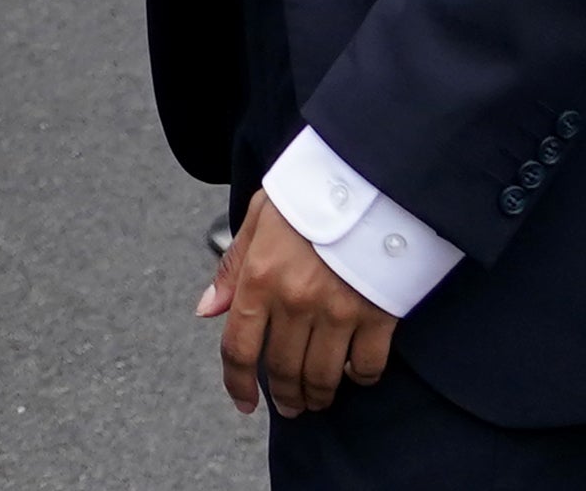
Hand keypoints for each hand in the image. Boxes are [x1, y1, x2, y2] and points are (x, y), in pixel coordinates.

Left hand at [203, 190, 396, 415]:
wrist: (371, 177)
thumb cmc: (310, 195)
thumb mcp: (260, 217)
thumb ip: (232, 268)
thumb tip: (207, 310)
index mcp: (260, 277)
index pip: (238, 347)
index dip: (237, 383)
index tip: (243, 403)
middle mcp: (295, 301)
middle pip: (282, 369)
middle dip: (284, 397)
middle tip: (289, 407)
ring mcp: (338, 311)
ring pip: (323, 376)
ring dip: (318, 396)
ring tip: (317, 401)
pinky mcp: (379, 314)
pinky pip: (368, 365)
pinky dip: (360, 378)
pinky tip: (354, 374)